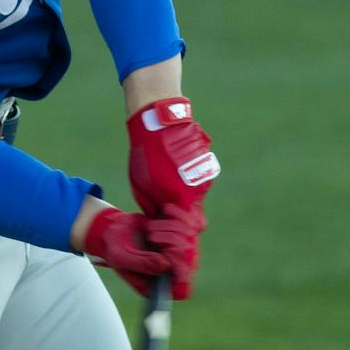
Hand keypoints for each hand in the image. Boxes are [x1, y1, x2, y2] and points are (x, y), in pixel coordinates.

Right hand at [79, 206, 200, 298]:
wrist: (113, 228)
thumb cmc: (114, 247)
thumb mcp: (121, 257)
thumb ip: (141, 263)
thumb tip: (166, 265)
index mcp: (155, 286)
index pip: (181, 290)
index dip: (180, 271)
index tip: (166, 254)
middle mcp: (168, 273)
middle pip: (190, 263)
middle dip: (173, 243)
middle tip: (152, 237)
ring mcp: (175, 255)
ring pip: (190, 242)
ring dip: (172, 229)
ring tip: (151, 228)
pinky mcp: (178, 238)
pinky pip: (190, 227)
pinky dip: (178, 217)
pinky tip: (164, 213)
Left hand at [127, 96, 218, 220]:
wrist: (160, 123)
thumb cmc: (147, 156)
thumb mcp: (142, 186)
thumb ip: (153, 207)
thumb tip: (159, 220)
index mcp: (183, 198)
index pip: (189, 226)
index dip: (176, 226)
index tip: (163, 217)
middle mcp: (200, 188)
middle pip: (195, 211)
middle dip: (181, 211)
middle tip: (164, 200)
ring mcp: (206, 174)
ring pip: (196, 194)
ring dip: (184, 193)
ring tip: (166, 176)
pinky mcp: (207, 162)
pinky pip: (198, 178)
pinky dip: (188, 178)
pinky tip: (173, 165)